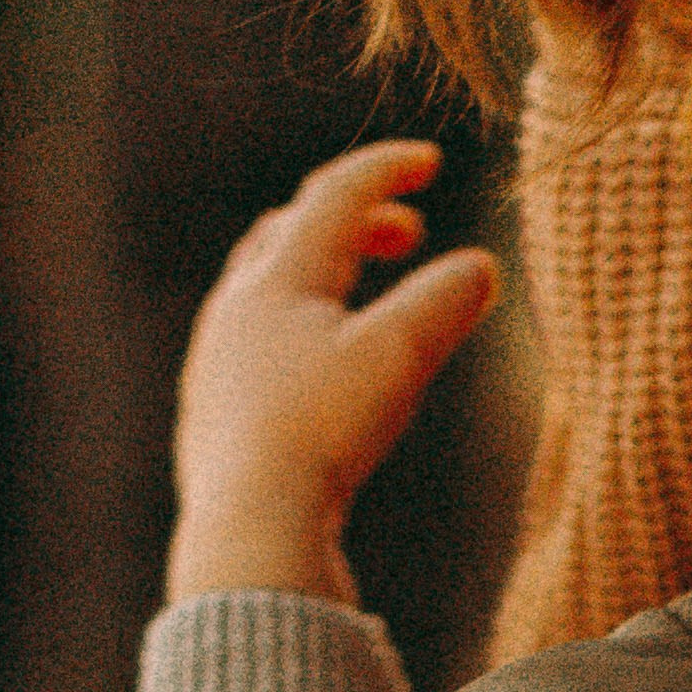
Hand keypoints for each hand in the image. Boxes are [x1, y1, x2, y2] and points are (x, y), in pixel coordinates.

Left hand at [165, 139, 498, 606]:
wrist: (249, 529)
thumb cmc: (321, 433)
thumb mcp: (400, 356)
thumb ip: (446, 300)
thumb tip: (479, 267)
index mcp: (276, 279)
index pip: (333, 196)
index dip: (386, 170)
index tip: (431, 161)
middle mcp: (233, 311)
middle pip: (289, 233)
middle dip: (353, 222)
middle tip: (408, 235)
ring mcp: (215, 365)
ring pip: (265, 293)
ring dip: (322, 279)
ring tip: (365, 301)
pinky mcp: (212, 419)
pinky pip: (255, 351)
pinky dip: (301, 334)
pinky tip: (325, 379)